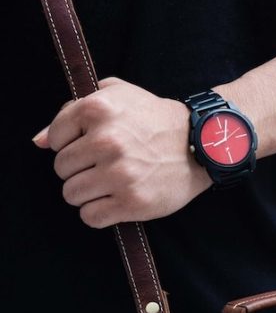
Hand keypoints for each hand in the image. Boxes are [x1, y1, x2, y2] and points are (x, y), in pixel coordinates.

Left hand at [32, 77, 212, 228]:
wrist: (200, 144)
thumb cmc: (155, 119)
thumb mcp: (117, 96)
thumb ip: (73, 111)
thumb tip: (39, 141)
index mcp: (98, 109)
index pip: (55, 139)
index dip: (68, 145)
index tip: (88, 148)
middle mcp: (106, 141)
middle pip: (62, 170)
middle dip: (77, 171)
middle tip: (101, 168)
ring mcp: (119, 174)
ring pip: (72, 194)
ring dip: (85, 194)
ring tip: (106, 186)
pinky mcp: (132, 203)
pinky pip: (90, 217)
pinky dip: (97, 214)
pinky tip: (112, 203)